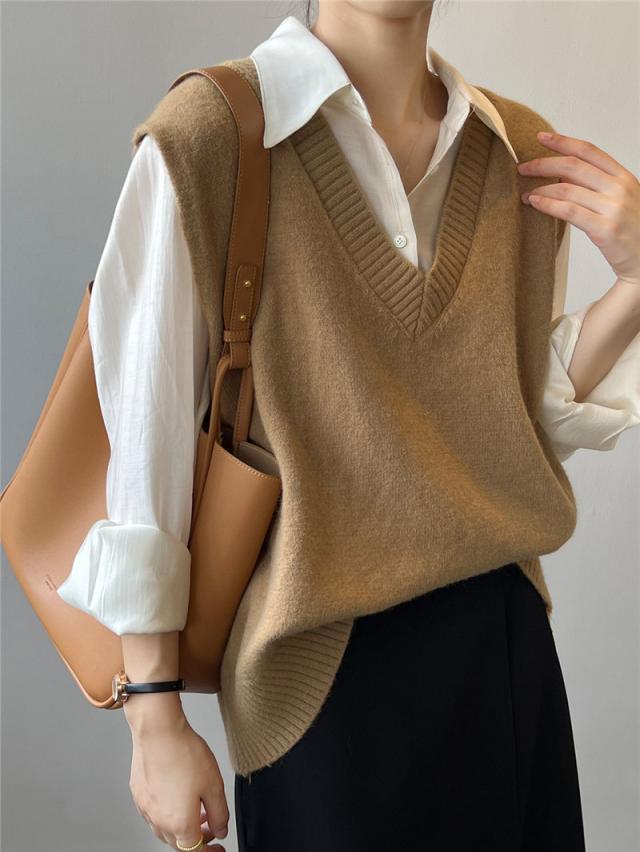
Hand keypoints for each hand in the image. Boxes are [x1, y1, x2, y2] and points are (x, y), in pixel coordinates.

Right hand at [126, 697, 229, 849]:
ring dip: (182, 826)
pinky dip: (169, 813)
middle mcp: (159, 821)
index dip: (209, 851)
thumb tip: (221, 830)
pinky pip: (154, 813)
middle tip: (210, 827)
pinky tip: (177, 795)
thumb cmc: (184, 754)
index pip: (196, 851)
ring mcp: (146, 808)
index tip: (218, 849)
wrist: (158, 731)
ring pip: (165, 830)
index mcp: (179, 824)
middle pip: (179, 843)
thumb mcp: (214, 785)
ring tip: (196, 809)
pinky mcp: (138, 794)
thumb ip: (219, 813)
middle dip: (197, 839)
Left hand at [517, 131, 639, 284]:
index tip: (541, 138)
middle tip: (523, 168)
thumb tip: (560, 177)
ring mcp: (613, 208)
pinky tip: (535, 203)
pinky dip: (548, 205)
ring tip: (525, 194)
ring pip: (567, 190)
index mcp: (624, 177)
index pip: (589, 151)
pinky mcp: (604, 229)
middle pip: (573, 166)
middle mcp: (619, 188)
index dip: (563, 142)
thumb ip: (597, 187)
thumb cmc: (632, 232)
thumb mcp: (621, 200)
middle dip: (543, 164)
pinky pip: (569, 212)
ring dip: (541, 189)